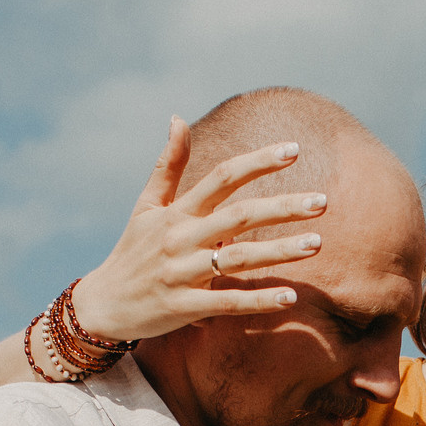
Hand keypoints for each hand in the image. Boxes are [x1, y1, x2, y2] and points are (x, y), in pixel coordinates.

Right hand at [60, 119, 330, 342]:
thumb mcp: (145, 206)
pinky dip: (257, 301)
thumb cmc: (132, 252)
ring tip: (317, 243)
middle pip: (239, 216)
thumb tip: (177, 118)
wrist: (103, 305)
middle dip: (282, 207)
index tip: (294, 150)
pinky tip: (290, 298)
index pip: (222, 177)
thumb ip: (168, 165)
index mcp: (177, 212)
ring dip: (279, 251)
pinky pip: (226, 303)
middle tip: (323, 202)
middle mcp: (180, 238)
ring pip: (238, 258)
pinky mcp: (182, 307)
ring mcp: (181, 273)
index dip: (258, 162)